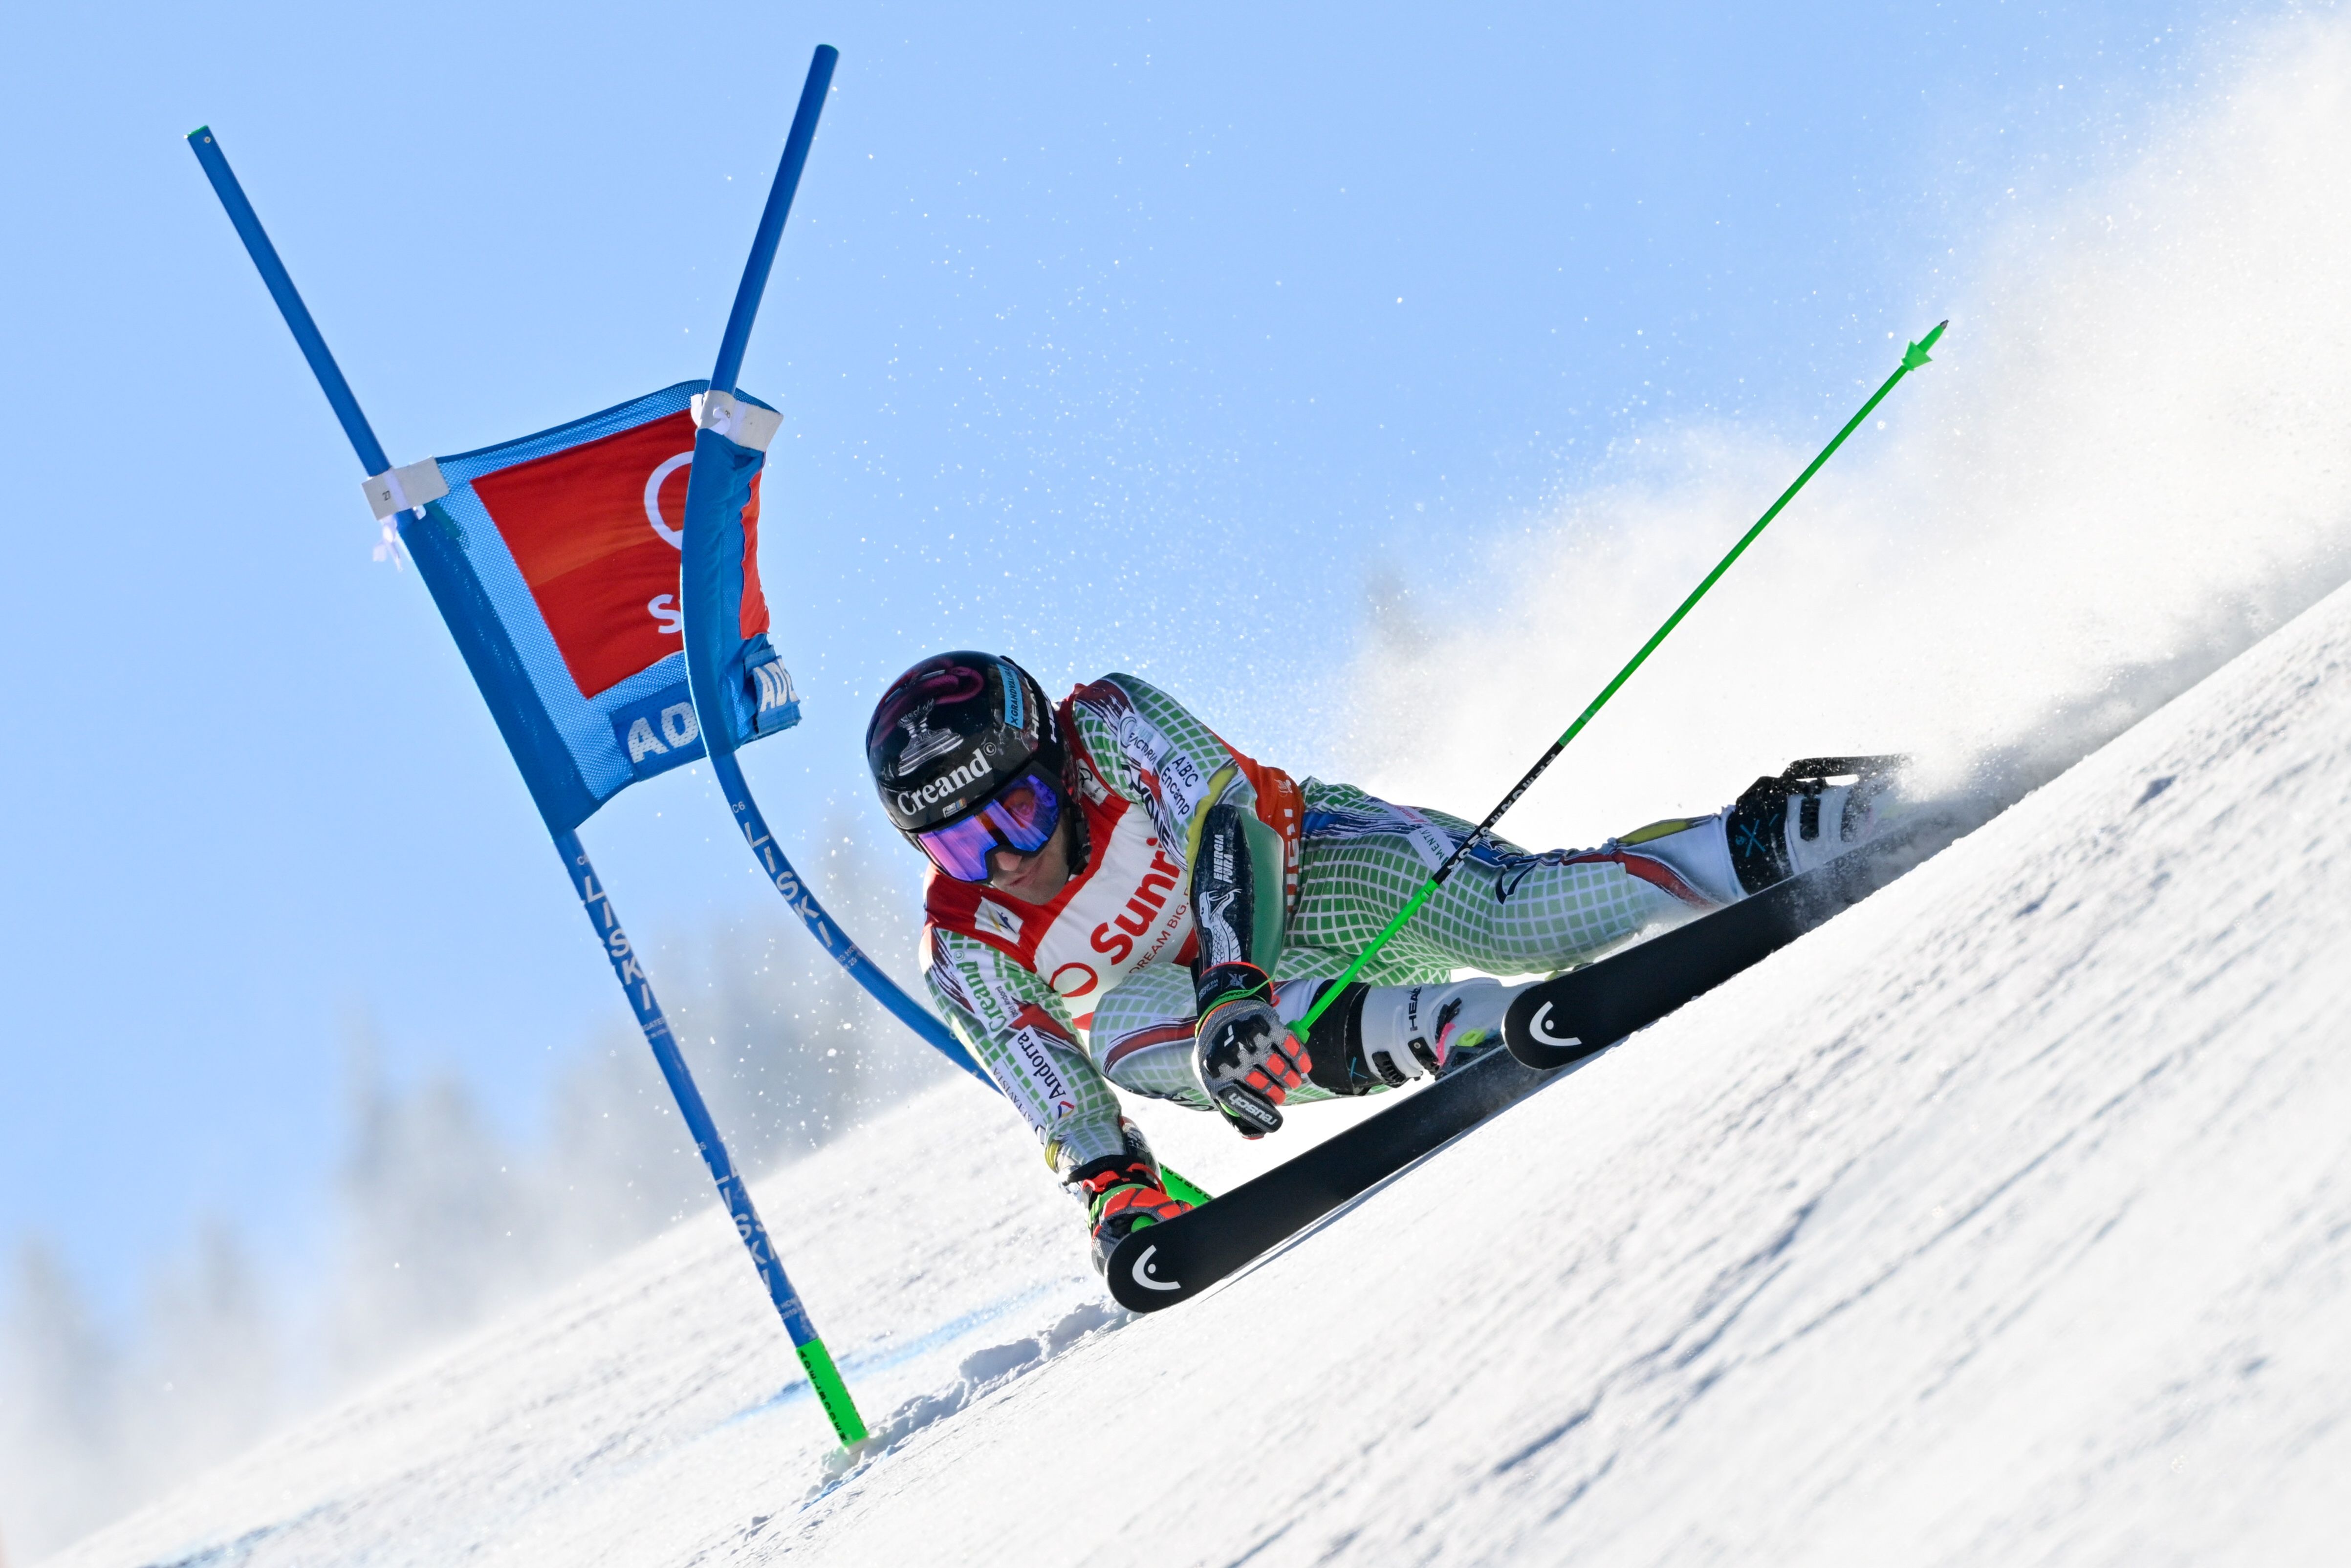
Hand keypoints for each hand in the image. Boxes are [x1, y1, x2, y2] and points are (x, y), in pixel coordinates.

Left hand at [1195, 995, 1309, 1137]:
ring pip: (1282, 1070)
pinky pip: (1292, 1048)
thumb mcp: (1215, 1079)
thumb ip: (1232, 1109)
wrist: (1222, 1011)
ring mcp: (1252, 1040)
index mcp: (1217, 1074)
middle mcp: (1234, 1058)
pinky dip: (1301, 1060)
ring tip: (1292, 1081)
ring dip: (1291, 1079)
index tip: (1277, 1122)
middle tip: (1280, 1094)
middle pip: (1266, 1088)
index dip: (1264, 1116)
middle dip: (1278, 1094)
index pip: (1243, 1104)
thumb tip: (1257, 1136)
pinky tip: (1304, 1066)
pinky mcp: (1268, 1025)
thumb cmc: (1220, 1054)